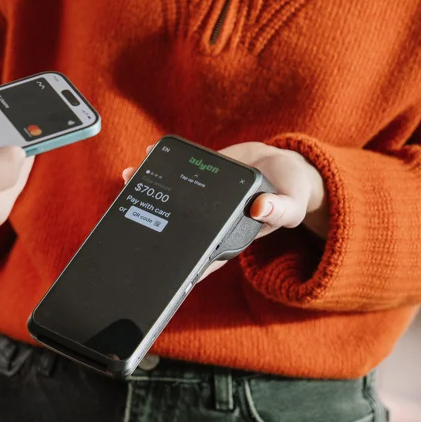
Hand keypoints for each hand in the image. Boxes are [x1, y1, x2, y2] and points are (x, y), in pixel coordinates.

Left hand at [122, 140, 326, 280]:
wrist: (283, 167)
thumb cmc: (289, 194)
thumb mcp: (292, 206)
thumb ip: (279, 210)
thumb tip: (259, 207)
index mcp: (228, 236)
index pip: (199, 256)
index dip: (177, 264)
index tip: (153, 266)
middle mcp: (209, 220)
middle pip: (176, 227)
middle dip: (151, 223)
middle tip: (129, 211)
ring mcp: (201, 200)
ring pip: (170, 200)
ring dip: (149, 188)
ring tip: (129, 177)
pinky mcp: (199, 178)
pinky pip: (177, 174)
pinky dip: (162, 165)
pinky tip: (147, 154)